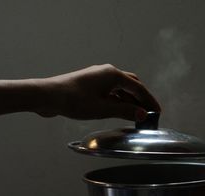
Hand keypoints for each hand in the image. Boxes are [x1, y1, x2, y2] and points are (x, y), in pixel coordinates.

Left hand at [43, 64, 160, 120]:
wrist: (47, 96)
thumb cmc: (73, 100)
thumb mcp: (103, 109)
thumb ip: (125, 111)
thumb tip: (141, 114)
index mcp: (113, 75)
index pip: (138, 88)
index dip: (149, 101)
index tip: (157, 111)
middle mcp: (107, 72)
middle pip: (131, 85)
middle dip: (141, 98)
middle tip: (149, 112)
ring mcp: (98, 78)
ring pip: (121, 89)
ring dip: (130, 100)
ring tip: (136, 115)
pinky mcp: (91, 84)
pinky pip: (110, 91)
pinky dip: (118, 100)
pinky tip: (120, 111)